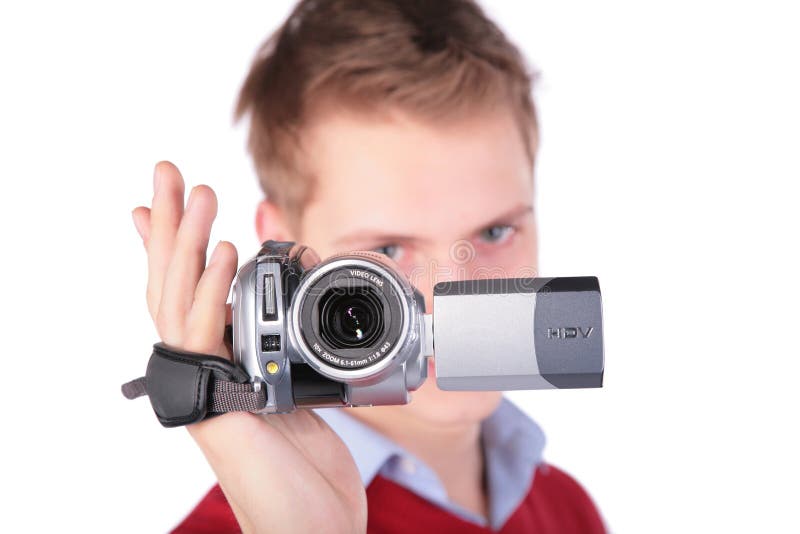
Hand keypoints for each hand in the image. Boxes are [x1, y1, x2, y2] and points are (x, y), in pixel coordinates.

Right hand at [132, 161, 366, 533]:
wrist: (308, 528)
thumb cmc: (305, 471)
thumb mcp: (302, 399)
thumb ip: (294, 359)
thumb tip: (301, 329)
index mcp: (221, 364)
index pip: (188, 291)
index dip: (173, 247)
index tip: (164, 204)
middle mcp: (204, 372)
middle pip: (175, 285)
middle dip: (170, 226)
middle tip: (167, 171)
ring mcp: (205, 390)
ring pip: (182, 302)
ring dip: (187, 243)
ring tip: (194, 192)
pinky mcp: (217, 408)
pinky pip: (209, 339)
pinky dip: (213, 292)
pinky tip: (224, 253)